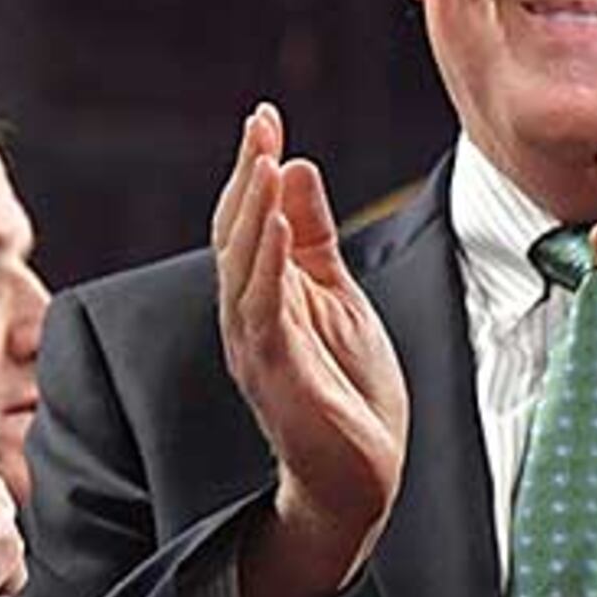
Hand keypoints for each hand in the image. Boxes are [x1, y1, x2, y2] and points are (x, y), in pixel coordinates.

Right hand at [212, 103, 408, 596]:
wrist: (360, 479)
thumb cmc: (348, 392)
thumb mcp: (338, 296)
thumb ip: (315, 238)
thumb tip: (300, 168)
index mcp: (264, 296)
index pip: (249, 222)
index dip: (254, 169)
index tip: (265, 117)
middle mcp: (249, 317)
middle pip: (236, 235)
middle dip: (248, 176)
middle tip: (261, 123)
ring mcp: (257, 346)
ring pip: (242, 268)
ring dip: (252, 211)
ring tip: (266, 159)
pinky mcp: (276, 373)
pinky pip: (263, 310)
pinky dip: (268, 265)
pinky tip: (278, 227)